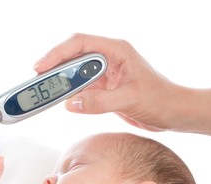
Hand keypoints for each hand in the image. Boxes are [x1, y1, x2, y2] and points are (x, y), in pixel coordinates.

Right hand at [34, 33, 186, 131]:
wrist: (173, 113)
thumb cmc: (161, 100)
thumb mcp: (129, 99)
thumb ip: (100, 102)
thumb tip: (70, 104)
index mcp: (117, 51)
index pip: (80, 44)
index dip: (57, 53)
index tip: (41, 66)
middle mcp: (109, 59)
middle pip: (74, 57)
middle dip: (54, 67)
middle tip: (37, 81)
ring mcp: (106, 74)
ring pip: (75, 73)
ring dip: (60, 82)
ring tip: (44, 92)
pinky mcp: (105, 88)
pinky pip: (81, 88)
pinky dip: (70, 94)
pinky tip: (61, 100)